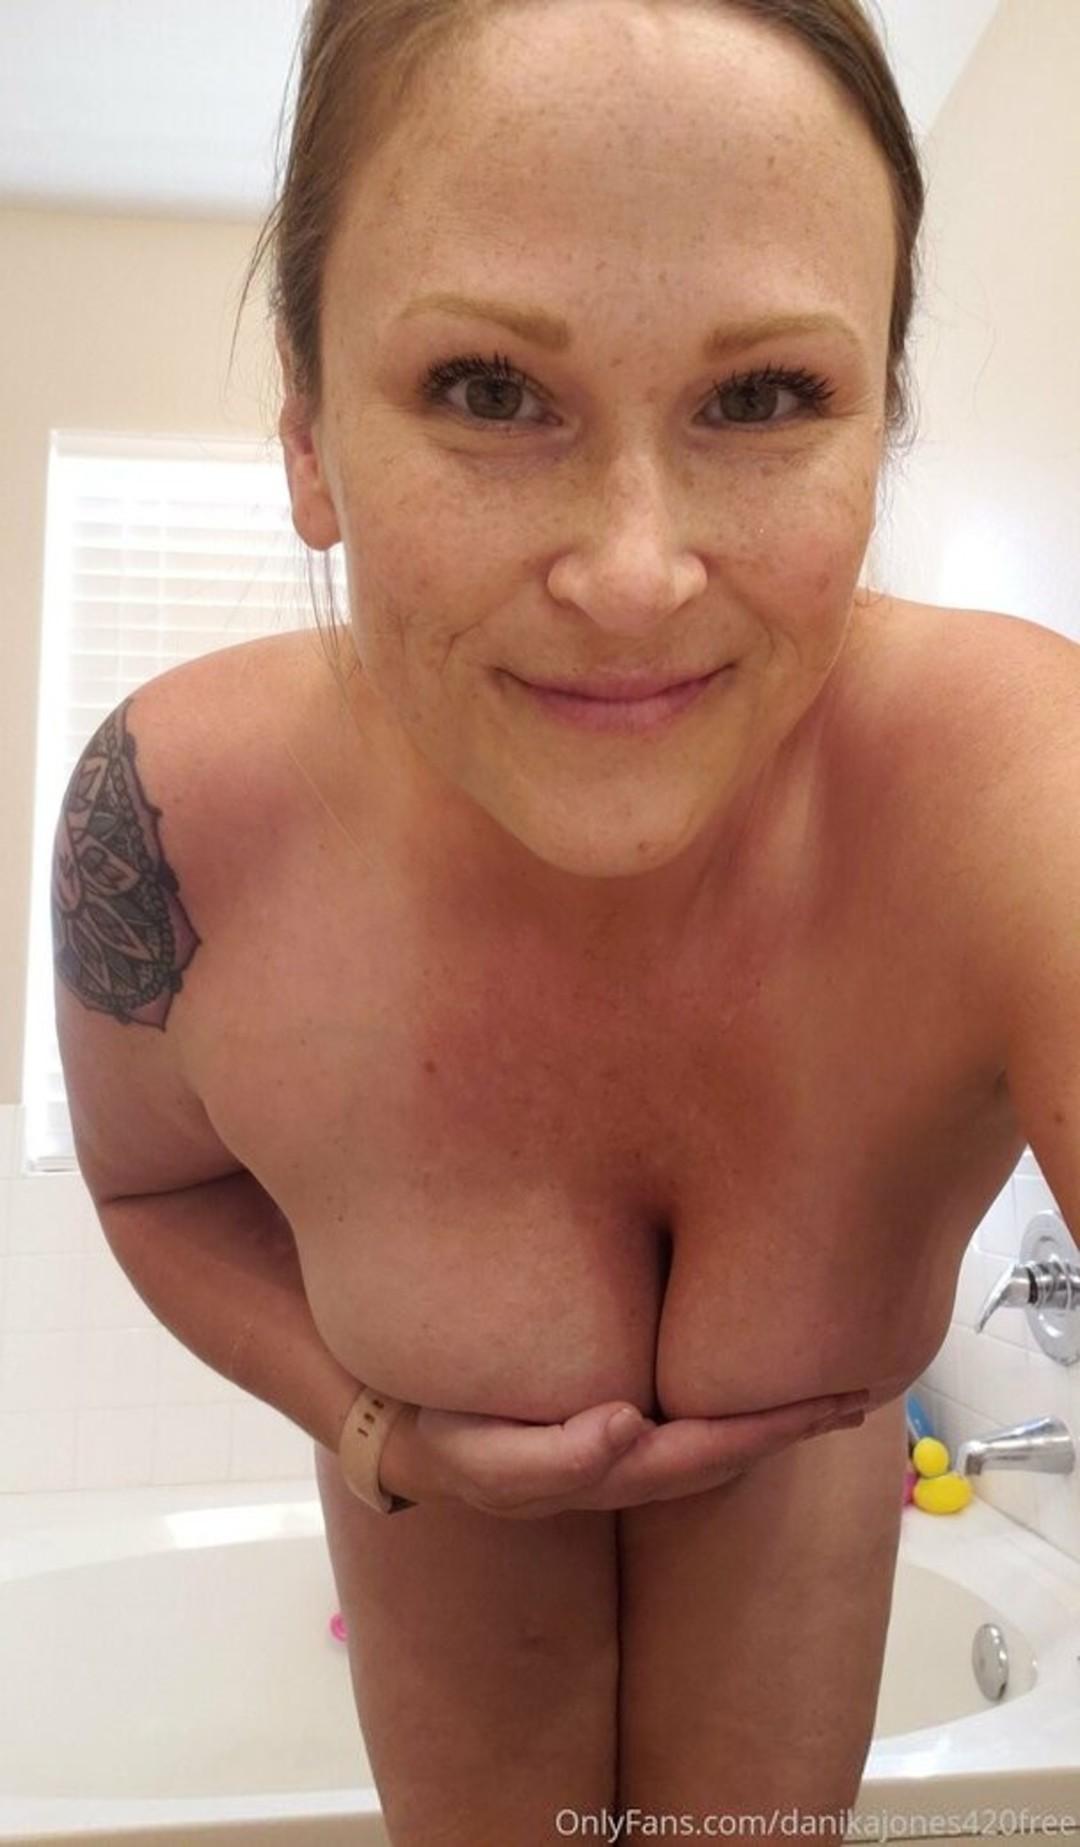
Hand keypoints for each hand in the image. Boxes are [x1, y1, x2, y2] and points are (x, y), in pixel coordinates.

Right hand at [379, 1389, 869, 1517]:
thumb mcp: (482, 1457)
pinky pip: (683, 1410)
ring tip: (828, 1380)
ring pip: (713, 1433)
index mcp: (609, 1471)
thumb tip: (631, 1426)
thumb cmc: (443, 1439)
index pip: (710, 1452)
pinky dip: (727, 1397)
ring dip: (770, 1412)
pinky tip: (747, 1368)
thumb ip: (553, 1456)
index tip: (831, 1399)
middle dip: (792, 1420)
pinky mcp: (602, 1413)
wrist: (400, 1431)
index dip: (771, 1427)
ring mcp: (616, 1442)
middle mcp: (625, 1462)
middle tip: (862, 1385)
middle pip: (728, 1448)